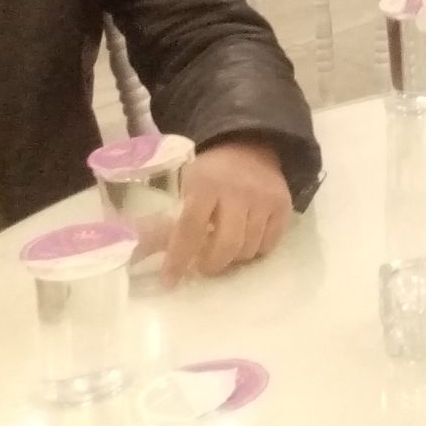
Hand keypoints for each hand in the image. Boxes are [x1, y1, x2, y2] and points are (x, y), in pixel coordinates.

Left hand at [163, 139, 292, 284]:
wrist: (251, 146)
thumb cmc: (211, 172)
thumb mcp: (185, 185)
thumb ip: (170, 220)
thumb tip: (142, 254)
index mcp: (207, 185)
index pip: (191, 230)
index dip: (179, 259)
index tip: (169, 280)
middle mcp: (239, 192)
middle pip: (226, 245)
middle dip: (211, 264)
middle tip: (203, 265)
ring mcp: (265, 199)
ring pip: (249, 249)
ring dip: (233, 258)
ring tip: (223, 251)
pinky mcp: (284, 206)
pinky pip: (269, 244)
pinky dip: (255, 251)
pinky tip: (245, 242)